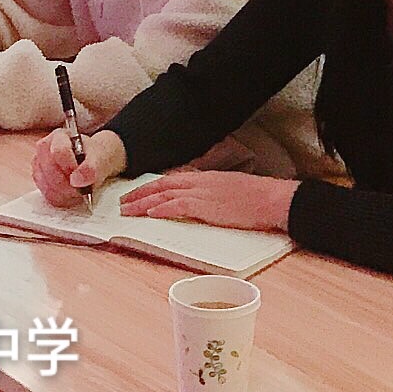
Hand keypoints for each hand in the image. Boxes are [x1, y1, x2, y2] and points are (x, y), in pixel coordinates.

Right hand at [33, 126, 126, 207]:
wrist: (93, 162)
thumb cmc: (94, 157)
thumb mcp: (99, 158)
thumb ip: (91, 167)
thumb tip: (77, 180)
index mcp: (59, 136)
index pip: (58, 151)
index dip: (71, 166)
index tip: (81, 175)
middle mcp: (45, 149)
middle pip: (51, 171)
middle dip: (69, 182)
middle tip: (82, 184)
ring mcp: (39, 165)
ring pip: (48, 186)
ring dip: (67, 192)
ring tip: (79, 188)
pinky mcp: (40, 181)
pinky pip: (49, 196)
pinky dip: (63, 198)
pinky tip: (72, 193)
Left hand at [120, 170, 296, 233]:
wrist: (271, 198)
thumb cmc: (255, 198)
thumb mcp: (228, 190)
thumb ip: (210, 194)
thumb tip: (197, 203)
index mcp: (204, 178)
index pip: (170, 180)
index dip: (150, 187)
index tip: (136, 194)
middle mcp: (199, 181)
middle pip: (161, 185)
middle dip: (139, 194)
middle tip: (122, 203)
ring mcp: (202, 192)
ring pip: (164, 194)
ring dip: (143, 203)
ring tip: (127, 211)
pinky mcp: (206, 205)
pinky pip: (178, 205)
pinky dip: (162, 208)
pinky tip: (150, 213)